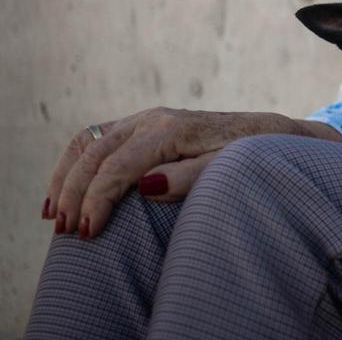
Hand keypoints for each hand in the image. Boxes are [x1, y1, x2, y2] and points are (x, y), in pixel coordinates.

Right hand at [43, 108, 341, 238]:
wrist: (275, 135)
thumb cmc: (257, 155)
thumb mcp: (231, 169)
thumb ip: (191, 177)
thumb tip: (145, 186)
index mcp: (173, 127)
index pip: (119, 165)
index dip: (97, 201)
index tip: (89, 233)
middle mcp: (154, 118)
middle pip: (95, 153)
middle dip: (75, 193)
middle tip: (68, 232)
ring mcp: (146, 119)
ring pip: (88, 142)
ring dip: (66, 177)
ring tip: (56, 217)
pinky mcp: (144, 127)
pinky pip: (96, 140)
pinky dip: (74, 164)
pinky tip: (65, 192)